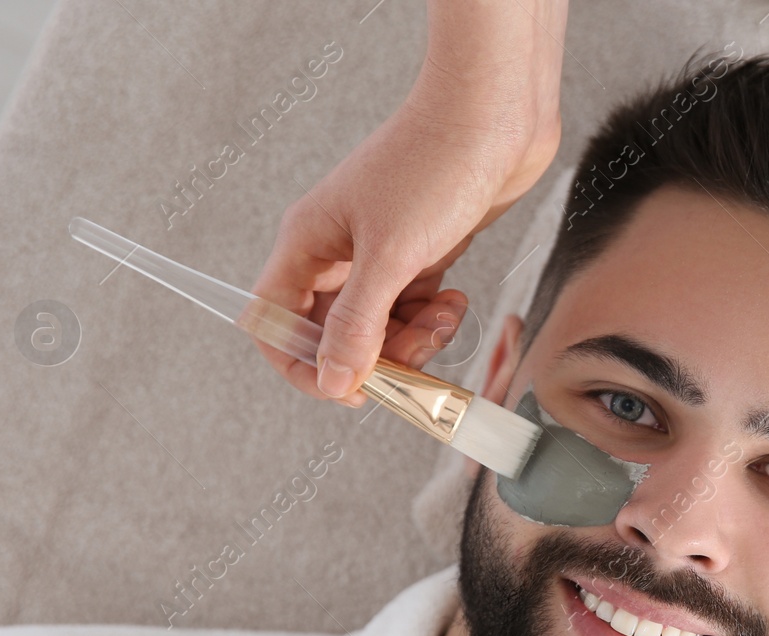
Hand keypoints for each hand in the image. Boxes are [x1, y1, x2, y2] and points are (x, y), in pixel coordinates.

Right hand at [250, 0, 565, 407]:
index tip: (349, 386)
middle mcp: (336, 250)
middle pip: (333, 334)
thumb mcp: (391, 255)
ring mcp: (379, 252)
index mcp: (307, 242)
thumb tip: (333, 381)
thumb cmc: (434, 165)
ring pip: (379, 326)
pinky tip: (456, 298)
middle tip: (414, 356)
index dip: (301, 364)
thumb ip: (358, 324)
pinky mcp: (419, 253)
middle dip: (374, 356)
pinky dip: (435, 316)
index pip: (273, 322)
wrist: (495, 115)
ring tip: (443, 315)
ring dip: (412, 338)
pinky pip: (414, 308)